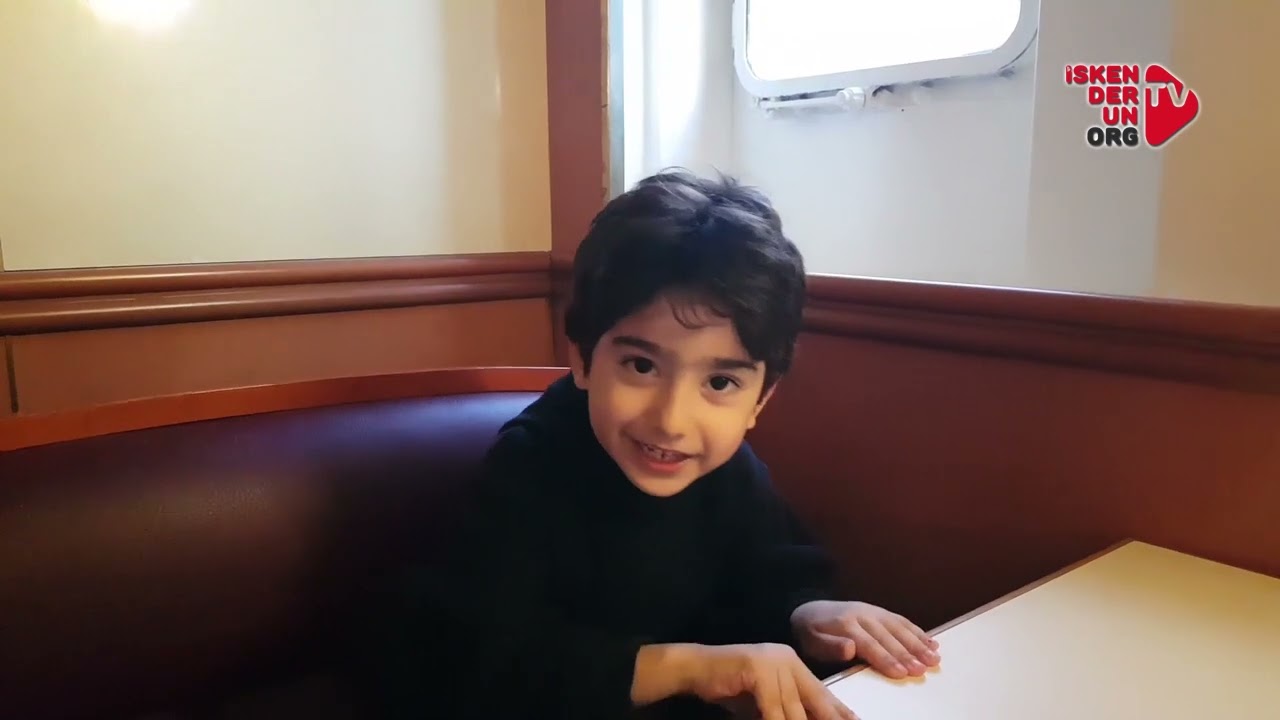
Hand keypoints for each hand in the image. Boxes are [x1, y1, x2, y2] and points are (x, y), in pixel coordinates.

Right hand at [684, 643, 858, 719]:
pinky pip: (772, 707)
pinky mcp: (757, 668)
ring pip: (793, 707)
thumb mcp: (764, 702)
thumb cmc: (729, 687)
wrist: (695, 668)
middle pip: (815, 698)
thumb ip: (784, 710)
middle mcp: (787, 659)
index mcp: (792, 663)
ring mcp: (772, 662)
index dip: (839, 712)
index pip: (821, 692)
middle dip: (828, 719)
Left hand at [790, 601, 940, 678]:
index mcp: (846, 624)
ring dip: (918, 643)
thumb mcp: (812, 641)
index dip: (887, 659)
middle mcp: (863, 615)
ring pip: (900, 628)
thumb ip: (830, 646)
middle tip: (923, 669)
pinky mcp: (881, 612)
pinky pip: (902, 621)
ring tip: (934, 659)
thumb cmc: (812, 633)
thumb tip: (849, 648)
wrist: (810, 610)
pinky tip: (932, 643)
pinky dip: (919, 632)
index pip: (870, 644)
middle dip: (907, 654)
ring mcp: (874, 612)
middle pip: (889, 637)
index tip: (902, 673)